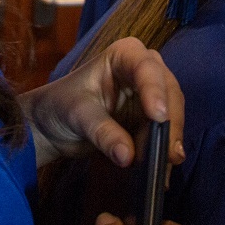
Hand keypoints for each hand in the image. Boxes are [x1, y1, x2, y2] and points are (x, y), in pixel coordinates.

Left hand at [21, 36, 183, 167]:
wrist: (53, 125)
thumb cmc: (61, 106)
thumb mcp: (78, 116)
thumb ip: (103, 132)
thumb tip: (127, 155)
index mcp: (123, 55)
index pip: (146, 67)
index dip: (155, 90)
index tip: (158, 117)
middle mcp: (142, 69)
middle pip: (168, 90)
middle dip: (170, 121)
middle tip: (170, 152)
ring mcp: (149, 94)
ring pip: (172, 112)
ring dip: (171, 138)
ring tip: (168, 164)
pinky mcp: (149, 118)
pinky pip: (164, 131)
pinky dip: (164, 149)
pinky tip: (164, 169)